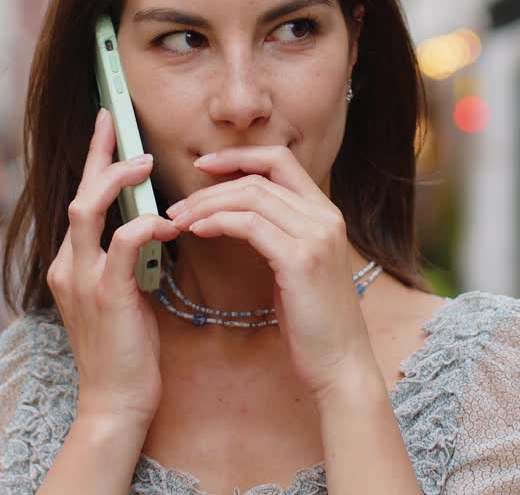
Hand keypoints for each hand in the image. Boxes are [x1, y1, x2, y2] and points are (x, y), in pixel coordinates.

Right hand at [50, 109, 180, 427]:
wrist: (116, 403)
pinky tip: (165, 222)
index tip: (108, 126)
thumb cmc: (128, 352)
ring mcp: (80, 280)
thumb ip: (128, 260)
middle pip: (77, 193)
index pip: (80, 199)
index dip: (93, 160)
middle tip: (116, 120)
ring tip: (144, 163)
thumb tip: (151, 225)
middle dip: (97, 153)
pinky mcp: (104, 296)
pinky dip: (142, 226)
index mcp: (72, 264)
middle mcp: (67, 266)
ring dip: (116, 180)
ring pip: (87, 210)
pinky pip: (120, 246)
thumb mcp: (124, 296)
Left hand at [165, 146, 380, 403]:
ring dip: (207, 203)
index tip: (204, 165)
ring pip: (251, 196)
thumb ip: (278, 234)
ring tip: (179, 219)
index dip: (239, 156)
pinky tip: (198, 231)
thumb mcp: (298, 266)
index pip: (280, 159)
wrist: (341, 364)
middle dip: (212, 185)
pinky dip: (218, 222)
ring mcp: (316, 236)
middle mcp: (325, 216)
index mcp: (325, 213)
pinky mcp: (301, 259)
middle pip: (259, 177)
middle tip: (178, 205)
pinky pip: (250, 225)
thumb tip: (237, 217)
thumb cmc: (314, 322)